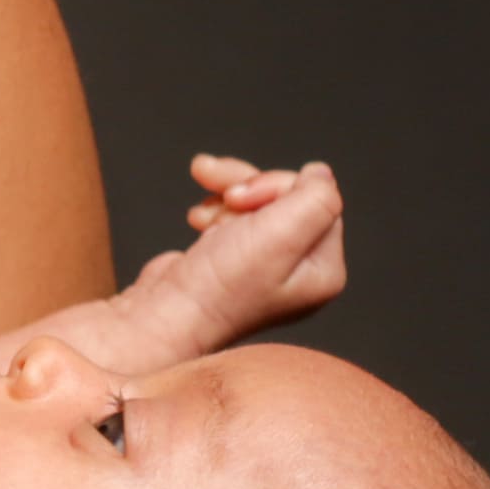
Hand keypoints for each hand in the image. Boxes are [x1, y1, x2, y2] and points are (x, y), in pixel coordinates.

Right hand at [110, 153, 347, 356]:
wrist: (165, 314)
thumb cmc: (220, 286)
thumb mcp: (282, 233)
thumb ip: (317, 196)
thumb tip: (320, 174)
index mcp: (323, 270)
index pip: (318, 201)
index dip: (278, 188)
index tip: (242, 200)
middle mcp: (300, 270)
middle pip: (288, 198)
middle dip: (249, 189)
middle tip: (226, 198)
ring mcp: (266, 265)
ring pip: (258, 202)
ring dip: (226, 195)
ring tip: (201, 212)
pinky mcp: (234, 259)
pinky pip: (235, 215)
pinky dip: (214, 209)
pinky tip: (197, 221)